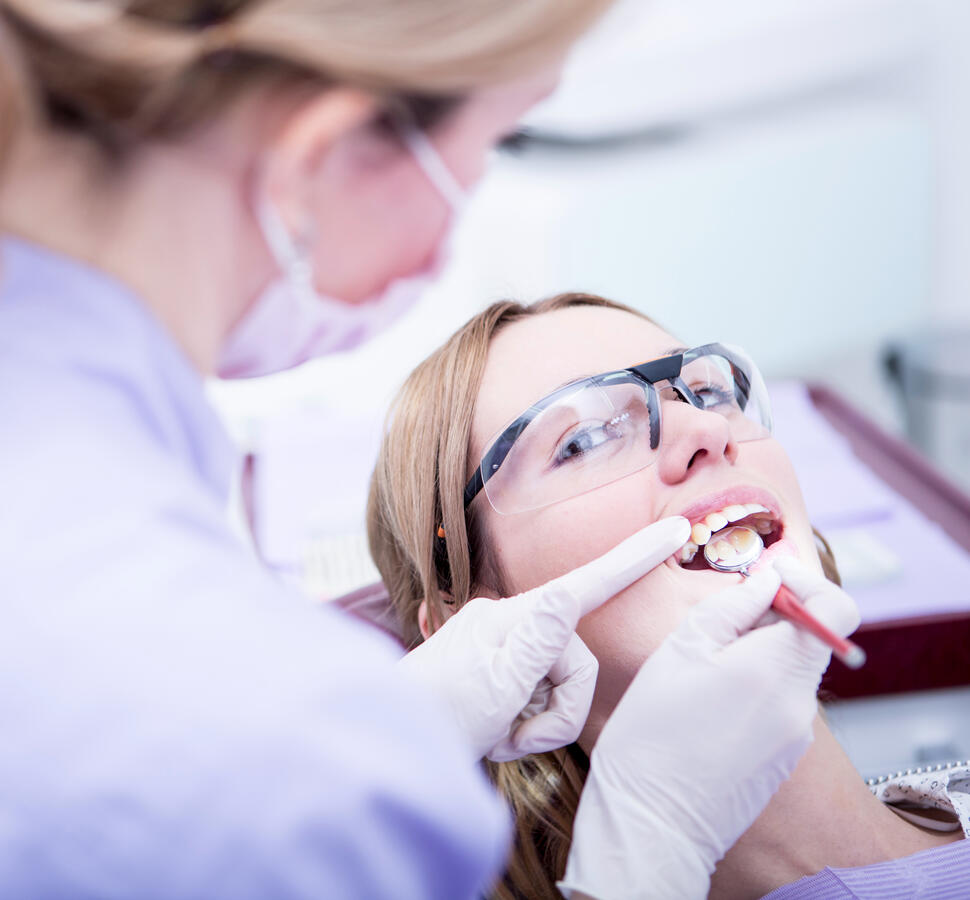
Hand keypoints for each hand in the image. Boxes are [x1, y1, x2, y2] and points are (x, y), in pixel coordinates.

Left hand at [398, 517, 690, 761]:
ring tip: (499, 739)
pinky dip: (523, 725)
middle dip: (558, 713)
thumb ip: (538, 642)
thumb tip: (564, 595)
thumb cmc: (441, 719)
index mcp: (513, 619)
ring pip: (560, 685)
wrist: (394, 747)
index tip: (675, 532)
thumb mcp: (496, 687)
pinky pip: (535, 696)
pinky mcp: (497, 669)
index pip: (583, 584)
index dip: (633, 560)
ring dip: (537, 724)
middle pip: (577, 663)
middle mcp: (510, 623)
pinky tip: (494, 735)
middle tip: (518, 740)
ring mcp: (503, 645)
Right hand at [561, 561, 859, 898]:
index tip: (766, 579)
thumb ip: (732, 607)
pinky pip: (777, 704)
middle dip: (766, 621)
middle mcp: (800, 702)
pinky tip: (706, 709)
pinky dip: (751, 689)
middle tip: (713, 628)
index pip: (835, 609)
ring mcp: (795, 735)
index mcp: (778, 667)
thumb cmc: (654, 731)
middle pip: (806, 638)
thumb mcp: (681, 650)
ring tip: (698, 675)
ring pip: (787, 671)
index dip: (805, 582)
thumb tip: (766, 581)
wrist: (650, 821)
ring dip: (754, 656)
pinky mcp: (782, 758)